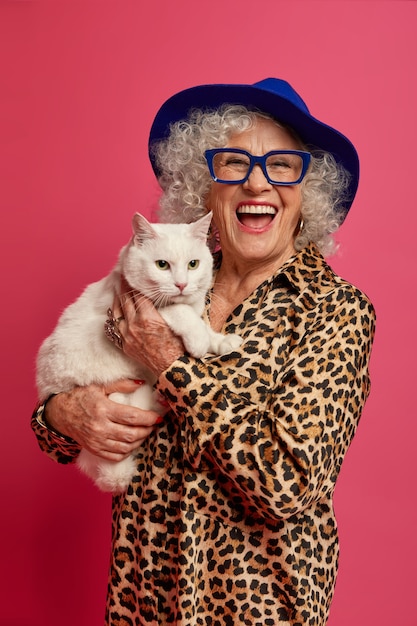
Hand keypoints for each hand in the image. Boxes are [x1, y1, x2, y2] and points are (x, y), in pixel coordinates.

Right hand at [44, 379, 162, 460]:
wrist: (60, 413)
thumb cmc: (81, 396)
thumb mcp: (100, 386)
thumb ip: (122, 384)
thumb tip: (142, 383)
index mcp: (103, 409)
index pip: (132, 417)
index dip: (149, 418)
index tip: (158, 417)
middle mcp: (100, 427)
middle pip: (132, 434)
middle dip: (147, 430)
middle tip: (153, 424)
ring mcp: (97, 441)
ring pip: (126, 447)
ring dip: (140, 441)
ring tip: (145, 432)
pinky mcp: (94, 449)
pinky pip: (116, 456)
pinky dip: (127, 451)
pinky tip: (132, 442)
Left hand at [114, 277, 183, 377]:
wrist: (172, 367)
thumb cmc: (177, 345)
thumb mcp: (172, 321)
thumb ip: (160, 307)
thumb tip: (153, 294)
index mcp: (148, 318)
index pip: (137, 294)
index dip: (134, 283)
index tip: (132, 276)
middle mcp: (134, 325)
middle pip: (124, 300)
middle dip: (123, 287)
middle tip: (122, 277)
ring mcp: (127, 336)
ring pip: (116, 312)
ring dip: (117, 300)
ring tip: (118, 291)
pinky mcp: (124, 345)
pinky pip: (113, 327)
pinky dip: (113, 316)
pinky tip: (115, 311)